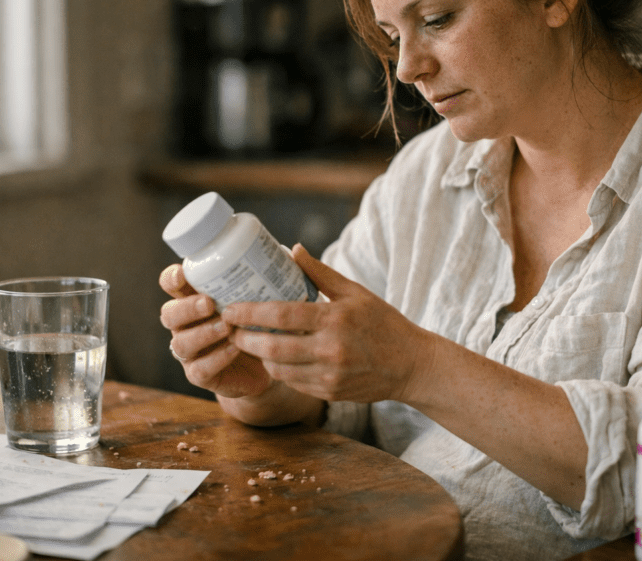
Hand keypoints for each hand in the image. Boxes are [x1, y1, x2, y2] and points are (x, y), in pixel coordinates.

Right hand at [158, 264, 271, 397]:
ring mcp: (191, 352)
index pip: (172, 285)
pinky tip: (234, 348)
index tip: (182, 274)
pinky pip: (200, 369)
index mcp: (195, 299)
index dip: (171, 278)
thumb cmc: (261, 323)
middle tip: (209, 303)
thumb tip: (294, 251)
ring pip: (180, 343)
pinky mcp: (201, 375)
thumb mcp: (262, 299)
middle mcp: (186, 325)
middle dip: (186, 308)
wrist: (267, 364)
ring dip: (202, 333)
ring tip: (226, 327)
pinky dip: (216, 358)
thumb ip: (268, 278)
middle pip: (168, 314)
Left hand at [224, 245, 435, 403]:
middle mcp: (331, 350)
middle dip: (244, 339)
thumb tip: (292, 249)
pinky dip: (280, 370)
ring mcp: (330, 376)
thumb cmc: (383, 323)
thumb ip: (320, 273)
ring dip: (260, 356)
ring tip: (251, 342)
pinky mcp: (330, 393)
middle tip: (230, 329)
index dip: (250, 313)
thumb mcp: (355, 292)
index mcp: (335, 319)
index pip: (282, 315)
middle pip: (273, 348)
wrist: (410, 365)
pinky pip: (293, 383)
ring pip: (279, 369)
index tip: (230, 308)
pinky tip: (276, 358)